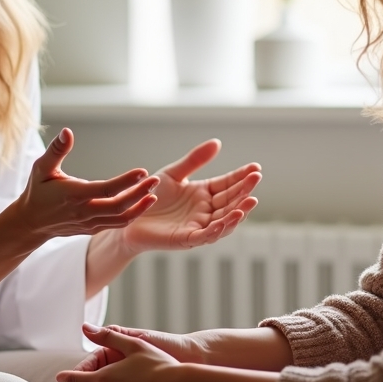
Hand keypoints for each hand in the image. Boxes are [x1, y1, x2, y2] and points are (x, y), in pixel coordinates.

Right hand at [14, 128, 159, 241]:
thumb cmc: (37, 190)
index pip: (105, 189)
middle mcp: (84, 212)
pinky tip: (142, 203)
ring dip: (139, 207)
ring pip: (120, 219)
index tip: (142, 171)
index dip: (125, 181)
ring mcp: (89, 224)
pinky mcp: (92, 229)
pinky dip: (132, 215)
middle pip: (118, 207)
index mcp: (73, 195)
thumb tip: (68, 131)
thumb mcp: (41, 167)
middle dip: (139, 194)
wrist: (31, 222)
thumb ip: (56, 150)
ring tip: (154, 193)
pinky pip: (116, 224)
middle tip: (155, 180)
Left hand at [115, 139, 260, 253]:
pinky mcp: (186, 239)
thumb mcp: (173, 173)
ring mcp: (198, 225)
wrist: (126, 214)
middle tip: (256, 179)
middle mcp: (205, 210)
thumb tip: (217, 142)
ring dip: (238, 212)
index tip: (256, 168)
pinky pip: (206, 235)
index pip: (227, 184)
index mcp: (204, 194)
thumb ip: (194, 160)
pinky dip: (219, 228)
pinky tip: (231, 218)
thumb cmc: (150, 195)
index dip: (241, 177)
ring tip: (251, 201)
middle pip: (230, 201)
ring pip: (224, 220)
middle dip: (244, 191)